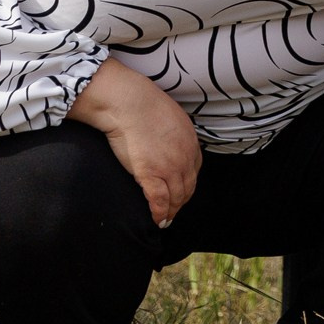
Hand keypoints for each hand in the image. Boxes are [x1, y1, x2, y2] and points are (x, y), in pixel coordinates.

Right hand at [67, 57, 200, 226]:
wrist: (130, 103)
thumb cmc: (143, 104)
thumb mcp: (170, 117)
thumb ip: (173, 132)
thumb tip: (165, 138)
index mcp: (190, 142)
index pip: (194, 170)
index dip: (187, 184)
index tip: (181, 191)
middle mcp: (185, 157)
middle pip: (188, 187)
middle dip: (181, 201)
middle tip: (174, 211)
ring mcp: (170, 168)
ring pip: (176, 197)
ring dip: (171, 212)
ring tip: (165, 220)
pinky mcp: (152, 176)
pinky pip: (159, 202)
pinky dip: (159, 213)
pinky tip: (156, 220)